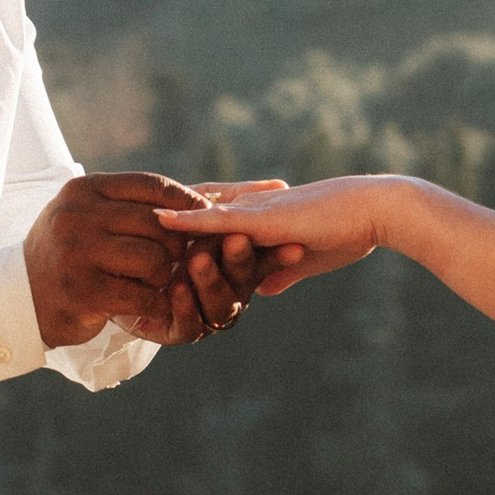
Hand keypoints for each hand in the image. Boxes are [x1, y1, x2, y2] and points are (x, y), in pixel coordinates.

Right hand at [25, 173, 274, 349]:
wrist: (19, 299)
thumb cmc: (66, 253)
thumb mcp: (85, 215)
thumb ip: (127, 204)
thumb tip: (195, 199)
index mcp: (83, 190)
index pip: (150, 184)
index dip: (185, 200)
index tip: (206, 214)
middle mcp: (78, 216)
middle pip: (158, 222)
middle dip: (175, 244)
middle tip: (174, 259)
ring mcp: (79, 253)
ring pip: (154, 258)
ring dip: (163, 275)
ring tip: (151, 281)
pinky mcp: (85, 291)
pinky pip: (144, 294)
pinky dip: (154, 301)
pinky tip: (147, 303)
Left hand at [149, 173, 395, 297]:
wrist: (373, 213)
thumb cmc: (349, 233)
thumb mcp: (306, 259)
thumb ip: (282, 270)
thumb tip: (266, 286)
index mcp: (260, 218)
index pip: (212, 219)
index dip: (182, 226)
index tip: (149, 231)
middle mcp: (249, 208)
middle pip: (194, 211)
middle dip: (159, 218)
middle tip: (121, 219)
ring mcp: (252, 211)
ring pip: (197, 216)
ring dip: (164, 222)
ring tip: (126, 222)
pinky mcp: (259, 218)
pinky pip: (214, 219)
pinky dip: (185, 220)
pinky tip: (157, 219)